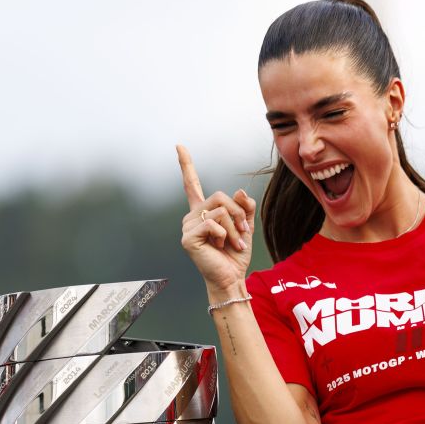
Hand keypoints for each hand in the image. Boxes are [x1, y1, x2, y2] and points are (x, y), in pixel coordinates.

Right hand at [176, 145, 255, 298]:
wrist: (232, 277)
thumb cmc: (236, 254)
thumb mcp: (245, 226)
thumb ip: (243, 206)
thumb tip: (239, 191)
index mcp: (203, 211)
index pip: (191, 184)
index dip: (186, 165)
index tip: (179, 146)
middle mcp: (192, 216)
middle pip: (219, 196)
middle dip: (238, 213)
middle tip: (244, 232)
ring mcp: (187, 226)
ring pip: (219, 211)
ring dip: (234, 228)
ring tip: (234, 244)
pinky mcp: (187, 237)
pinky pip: (213, 224)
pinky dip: (224, 236)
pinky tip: (220, 247)